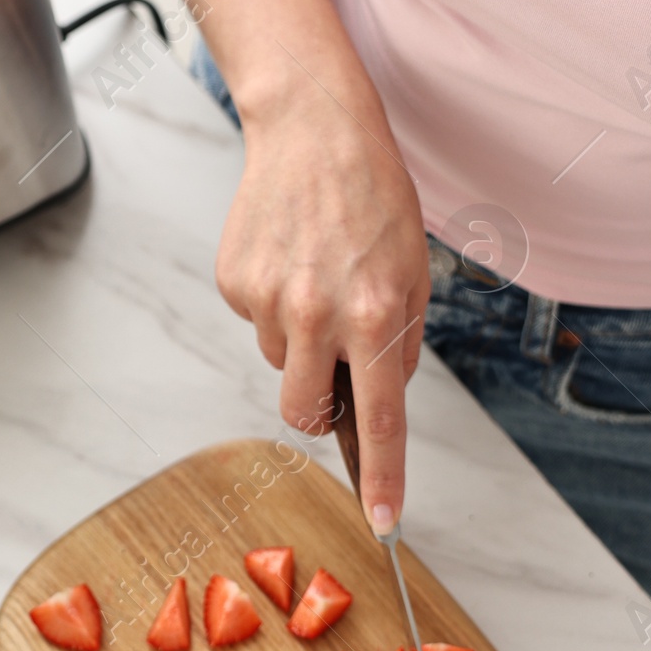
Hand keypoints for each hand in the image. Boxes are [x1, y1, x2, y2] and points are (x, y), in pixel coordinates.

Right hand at [215, 76, 429, 524]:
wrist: (315, 129)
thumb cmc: (374, 196)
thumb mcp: (415, 272)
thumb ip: (400, 342)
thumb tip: (376, 395)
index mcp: (375, 315)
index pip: (380, 419)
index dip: (382, 477)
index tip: (384, 521)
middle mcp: (318, 315)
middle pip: (305, 411)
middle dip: (319, 408)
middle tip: (333, 367)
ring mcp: (269, 301)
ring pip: (280, 363)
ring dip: (300, 341)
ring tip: (317, 276)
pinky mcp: (234, 282)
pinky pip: (255, 322)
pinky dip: (274, 304)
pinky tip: (290, 258)